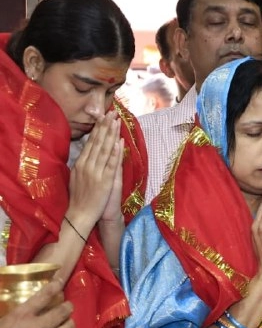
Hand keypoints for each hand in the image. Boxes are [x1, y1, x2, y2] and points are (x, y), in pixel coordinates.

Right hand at [0, 277, 83, 327]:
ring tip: (68, 323)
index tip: (59, 282)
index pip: (44, 295)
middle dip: (67, 307)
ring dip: (70, 324)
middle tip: (66, 307)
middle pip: (63, 311)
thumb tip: (21, 309)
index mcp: (22, 315)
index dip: (55, 286)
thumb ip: (12, 314)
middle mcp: (37, 327)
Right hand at [68, 111, 121, 226]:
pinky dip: (115, 152)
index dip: (98, 129)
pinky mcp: (105, 181)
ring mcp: (96, 172)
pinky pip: (111, 164)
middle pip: (97, 142)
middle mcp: (87, 166)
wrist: (80, 215)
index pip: (90, 142)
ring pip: (105, 149)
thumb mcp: (76, 177)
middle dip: (105, 126)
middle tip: (111, 112)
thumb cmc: (80, 198)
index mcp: (81, 164)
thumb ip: (82, 164)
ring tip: (116, 121)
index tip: (104, 116)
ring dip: (111, 134)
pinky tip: (118, 142)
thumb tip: (86, 151)